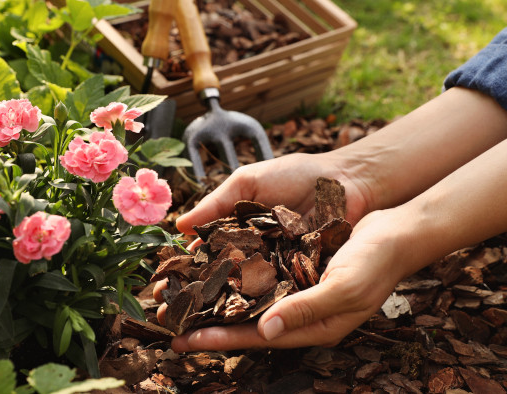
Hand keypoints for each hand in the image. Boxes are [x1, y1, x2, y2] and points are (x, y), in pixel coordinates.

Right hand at [154, 151, 374, 322]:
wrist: (347, 179)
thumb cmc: (297, 174)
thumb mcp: (249, 182)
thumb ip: (216, 203)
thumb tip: (178, 226)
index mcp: (237, 233)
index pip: (203, 259)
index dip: (182, 275)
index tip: (159, 289)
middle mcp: (254, 256)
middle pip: (218, 285)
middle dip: (192, 303)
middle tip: (165, 317)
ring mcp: (277, 270)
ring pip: (243, 298)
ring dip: (218, 315)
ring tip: (191, 332)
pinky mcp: (301, 280)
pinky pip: (276, 298)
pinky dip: (257, 311)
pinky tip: (235, 326)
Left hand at [168, 132, 506, 350]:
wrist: (397, 228)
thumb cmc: (376, 262)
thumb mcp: (343, 288)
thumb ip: (305, 310)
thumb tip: (266, 331)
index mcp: (310, 327)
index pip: (255, 338)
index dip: (218, 340)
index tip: (182, 340)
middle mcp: (298, 311)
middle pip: (242, 321)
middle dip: (206, 321)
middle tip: (168, 319)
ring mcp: (295, 287)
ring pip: (245, 295)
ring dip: (214, 294)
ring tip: (180, 293)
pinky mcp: (294, 264)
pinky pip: (256, 270)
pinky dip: (232, 268)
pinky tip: (210, 262)